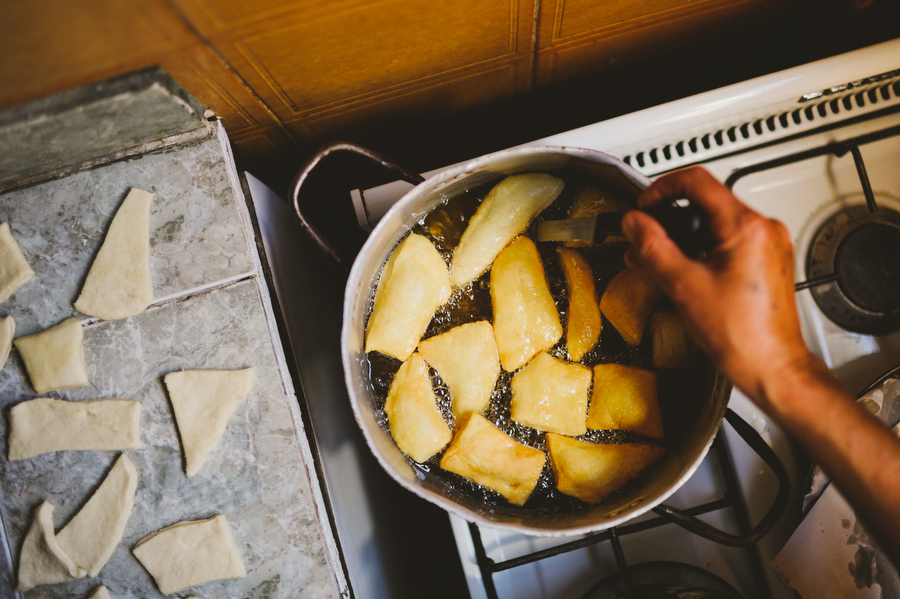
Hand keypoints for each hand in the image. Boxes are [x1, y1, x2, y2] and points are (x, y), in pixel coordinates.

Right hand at [621, 166, 812, 410]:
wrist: (772, 366)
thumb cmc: (742, 335)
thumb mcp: (683, 286)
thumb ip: (653, 248)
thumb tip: (634, 224)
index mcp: (746, 227)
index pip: (697, 181)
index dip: (662, 189)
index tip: (645, 205)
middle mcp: (764, 230)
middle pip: (706, 202)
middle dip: (669, 219)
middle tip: (644, 236)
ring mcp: (769, 245)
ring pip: (716, 224)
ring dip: (683, 237)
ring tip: (658, 258)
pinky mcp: (768, 262)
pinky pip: (729, 243)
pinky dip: (701, 251)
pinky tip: (683, 271)